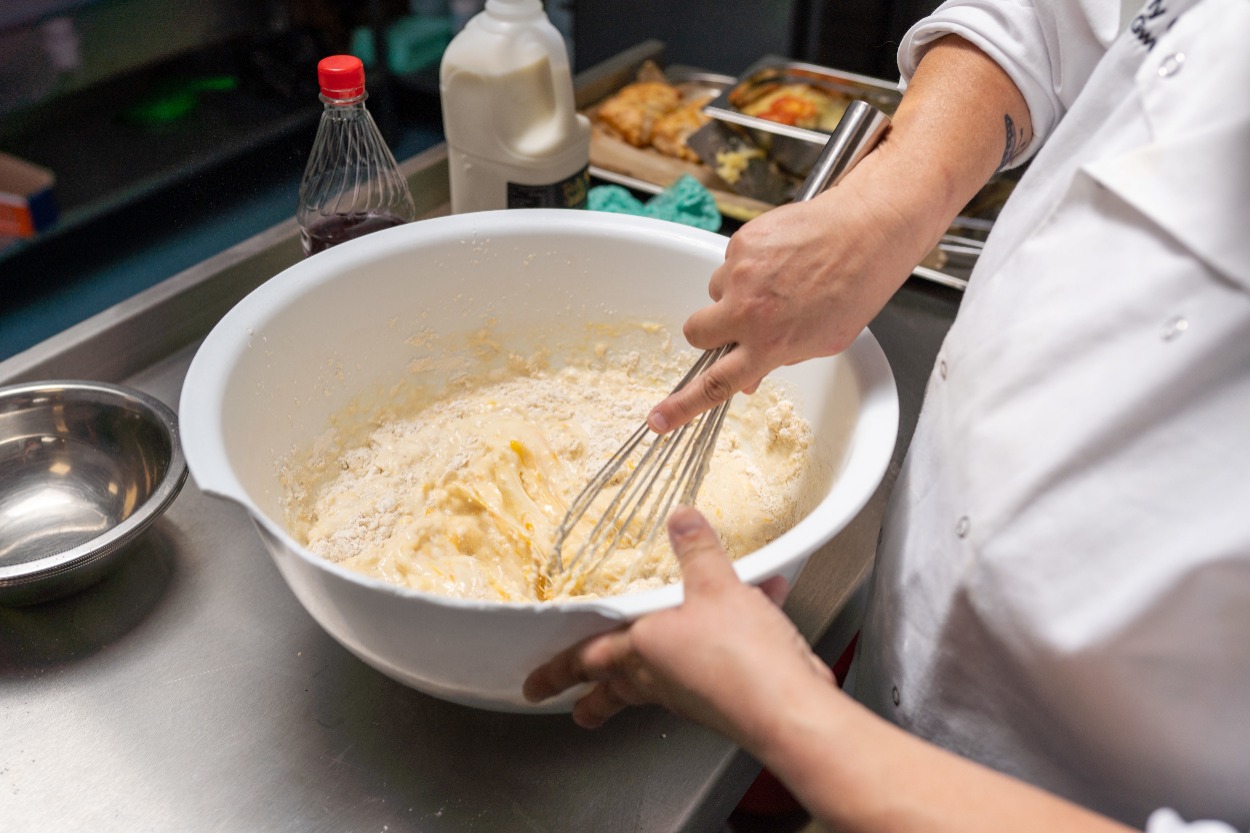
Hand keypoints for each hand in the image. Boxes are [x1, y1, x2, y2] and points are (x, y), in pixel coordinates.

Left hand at [523, 506, 835, 745]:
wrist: (788, 709)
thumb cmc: (740, 659)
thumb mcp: (715, 585)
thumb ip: (697, 550)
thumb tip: (681, 520)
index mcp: (642, 651)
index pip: (585, 660)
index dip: (556, 672)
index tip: (534, 686)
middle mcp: (661, 678)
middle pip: (615, 689)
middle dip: (594, 699)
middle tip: (578, 709)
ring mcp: (692, 694)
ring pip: (657, 686)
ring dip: (648, 677)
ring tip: (654, 663)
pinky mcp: (726, 699)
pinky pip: (709, 669)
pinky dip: (721, 645)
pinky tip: (753, 613)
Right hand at [647, 173, 919, 433]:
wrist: (867, 231)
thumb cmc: (854, 287)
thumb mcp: (822, 342)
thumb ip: (779, 358)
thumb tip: (748, 377)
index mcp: (770, 345)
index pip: (715, 384)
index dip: (681, 406)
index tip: (657, 420)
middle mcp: (749, 312)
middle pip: (696, 333)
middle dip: (709, 330)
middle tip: (736, 321)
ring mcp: (740, 275)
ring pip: (715, 292)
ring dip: (735, 291)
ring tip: (779, 279)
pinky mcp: (741, 243)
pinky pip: (731, 261)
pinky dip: (750, 262)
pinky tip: (782, 257)